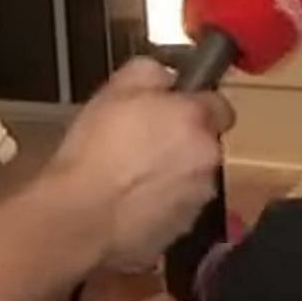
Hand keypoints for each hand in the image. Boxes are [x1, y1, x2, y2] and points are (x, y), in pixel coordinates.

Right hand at [47, 57, 233, 270]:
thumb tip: (167, 75)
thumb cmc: (95, 150)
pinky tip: (129, 201)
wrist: (81, 218)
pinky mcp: (183, 228)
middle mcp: (207, 159)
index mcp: (195, 120)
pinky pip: (178, 206)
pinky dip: (161, 202)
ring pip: (193, 175)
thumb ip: (151, 72)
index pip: (220, 103)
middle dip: (183, 139)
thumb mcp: (115, 89)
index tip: (172, 107)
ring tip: (132, 174)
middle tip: (144, 139)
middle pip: (205, 142)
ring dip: (173, 172)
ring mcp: (198, 198)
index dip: (195, 103)